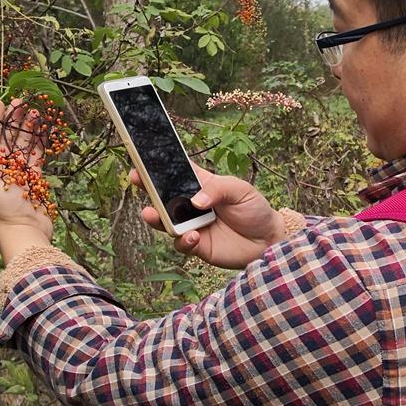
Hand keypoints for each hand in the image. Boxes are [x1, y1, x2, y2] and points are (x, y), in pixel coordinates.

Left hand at [0, 99, 54, 261]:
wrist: (24, 232)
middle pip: (4, 138)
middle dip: (11, 119)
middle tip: (18, 101)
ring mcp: (16, 174)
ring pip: (21, 143)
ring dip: (26, 126)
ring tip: (32, 109)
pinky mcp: (33, 178)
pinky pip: (36, 154)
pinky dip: (38, 140)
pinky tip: (41, 126)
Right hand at [129, 162, 284, 269]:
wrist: (268, 240)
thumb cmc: (254, 209)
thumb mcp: (240, 190)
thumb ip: (218, 190)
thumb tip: (195, 200)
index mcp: (201, 184)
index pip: (176, 172)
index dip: (158, 166)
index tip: (142, 159)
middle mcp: (191, 204)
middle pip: (163, 195)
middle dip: (147, 187)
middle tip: (136, 179)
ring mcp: (192, 225)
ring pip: (164, 221)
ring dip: (156, 217)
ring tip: (150, 213)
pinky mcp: (197, 245)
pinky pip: (181, 243)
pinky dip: (184, 240)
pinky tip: (194, 236)